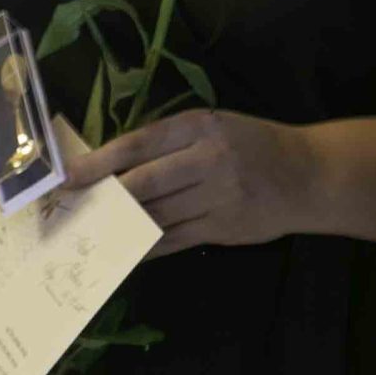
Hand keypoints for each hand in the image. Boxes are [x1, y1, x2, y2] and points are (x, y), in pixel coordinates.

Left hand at [64, 109, 306, 257]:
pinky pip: (171, 240)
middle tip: (67, 209)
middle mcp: (210, 158)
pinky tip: (120, 249)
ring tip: (84, 231)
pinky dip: (142, 246)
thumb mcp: (217, 127)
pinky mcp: (223, 228)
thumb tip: (112, 167)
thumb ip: (171, 143)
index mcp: (203, 125)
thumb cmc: (254, 145)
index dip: (98, 162)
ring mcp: (218, 196)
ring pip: (154, 215)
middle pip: (142, 184)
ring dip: (116, 226)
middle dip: (102, 198)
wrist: (310, 175)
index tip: (65, 176)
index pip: (139, 143)